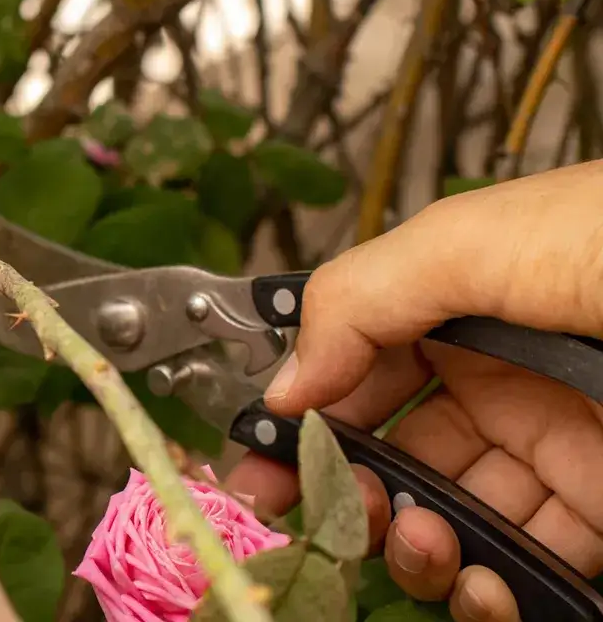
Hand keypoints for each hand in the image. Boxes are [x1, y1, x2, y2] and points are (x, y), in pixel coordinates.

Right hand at [227, 160, 602, 621]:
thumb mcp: (470, 242)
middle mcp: (498, 385)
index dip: (300, 419)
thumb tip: (284, 382)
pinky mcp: (601, 513)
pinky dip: (489, 592)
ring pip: (451, 522)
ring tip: (421, 543)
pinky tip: (483, 582)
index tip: (259, 465)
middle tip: (324, 516)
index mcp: (455, 312)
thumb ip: (357, 301)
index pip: (354, 375)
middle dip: (349, 495)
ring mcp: (552, 454)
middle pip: (392, 459)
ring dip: (414, 550)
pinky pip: (528, 569)